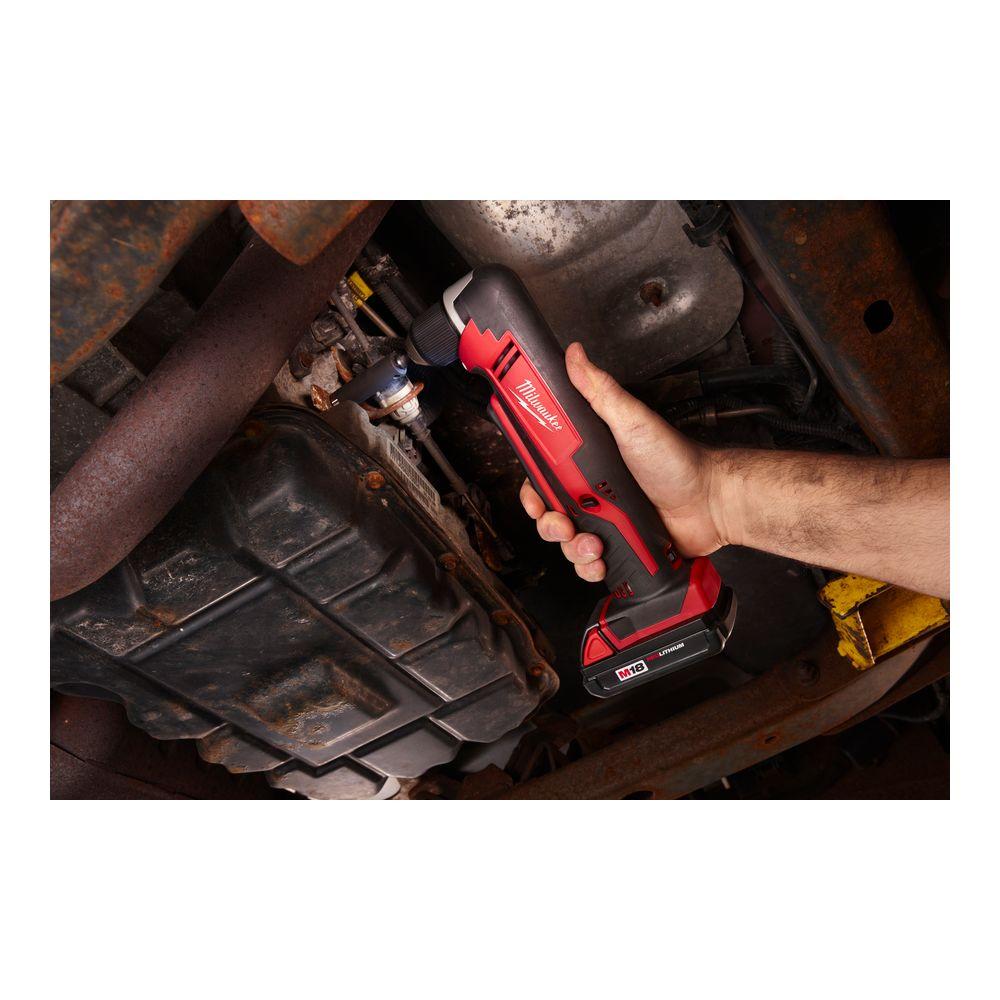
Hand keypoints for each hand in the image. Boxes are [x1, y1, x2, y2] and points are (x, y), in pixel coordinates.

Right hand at [519, 342, 727, 581]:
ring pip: (567, 543)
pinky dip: (590, 567)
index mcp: (588, 462)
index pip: (544, 478)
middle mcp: (593, 491)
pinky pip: (590, 564)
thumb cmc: (676, 460)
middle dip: (550, 526)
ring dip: (573, 550)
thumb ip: (599, 390)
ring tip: (595, 545)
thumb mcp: (632, 420)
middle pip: (550, 514)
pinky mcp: (620, 546)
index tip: (534, 500)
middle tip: (566, 525)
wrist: (710, 503)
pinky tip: (603, 561)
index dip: (532, 492)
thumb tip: (575, 355)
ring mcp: (606, 520)